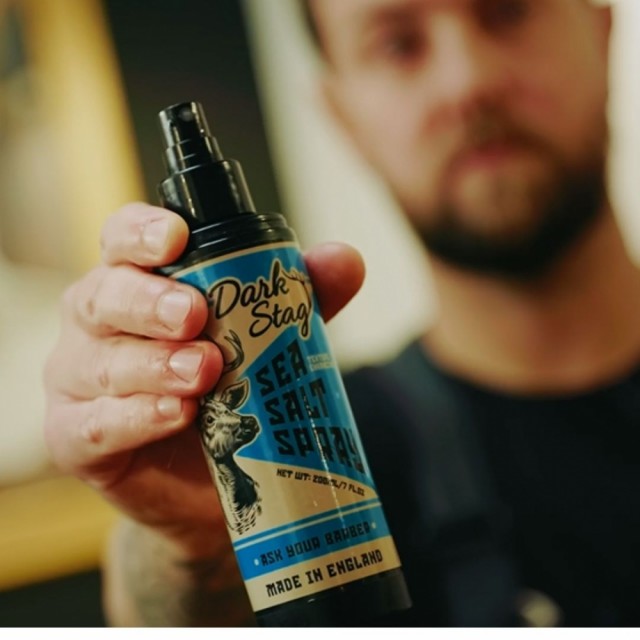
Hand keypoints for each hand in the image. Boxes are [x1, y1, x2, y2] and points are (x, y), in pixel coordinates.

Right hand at [43, 202, 364, 558]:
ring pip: (102, 363)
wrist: (219, 475)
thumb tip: (347, 259)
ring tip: (204, 373)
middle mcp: (97, 324)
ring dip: (154, 365)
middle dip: (150, 302)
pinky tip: (175, 414)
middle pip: (103, 295)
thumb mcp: (269, 337)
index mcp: (137, 284)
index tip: (176, 238)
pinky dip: (136, 417)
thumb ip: (299, 297)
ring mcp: (78, 381)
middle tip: (196, 314)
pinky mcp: (77, 438)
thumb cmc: (231, 388)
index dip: (140, 231)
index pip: (122, 240)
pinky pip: (95, 425)